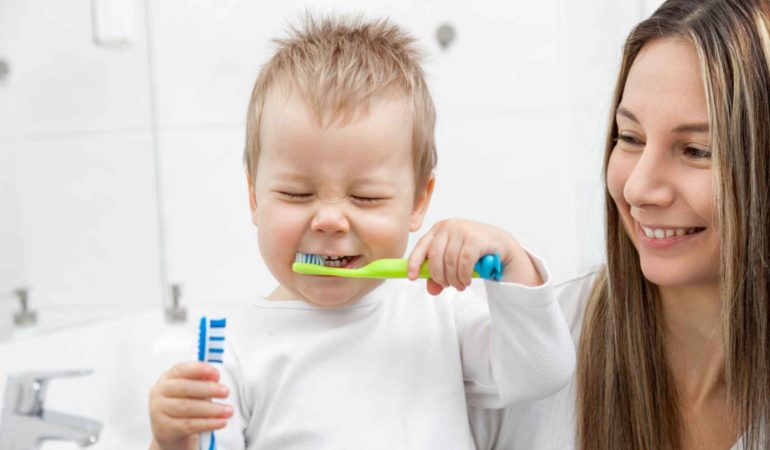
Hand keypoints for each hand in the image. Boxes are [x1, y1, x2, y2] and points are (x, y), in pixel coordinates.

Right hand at [149, 361, 232, 449]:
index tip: (216, 374)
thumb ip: (201, 381)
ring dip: (211, 409)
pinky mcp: (166, 429)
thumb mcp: (189, 390)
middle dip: (208, 389)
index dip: (199, 370)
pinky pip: (189, 425)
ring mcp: (160, 411)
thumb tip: (214, 377)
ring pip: (187, 407)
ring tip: (227, 410)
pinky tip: (220, 421)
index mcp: (167, 379)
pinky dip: (208, 423)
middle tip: (225, 392)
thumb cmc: (182, 405)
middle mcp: (160, 393)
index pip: (181, 369)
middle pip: (184, 388)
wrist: (168, 432)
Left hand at [407, 219, 542, 294]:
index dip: (414, 262)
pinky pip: (464, 262)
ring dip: (453, 279)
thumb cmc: (473, 251)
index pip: (421, 246)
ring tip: (459, 285)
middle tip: (447, 286)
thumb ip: (440, 276)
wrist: (499, 244)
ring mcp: (462, 230)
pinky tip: (466, 281)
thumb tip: (431, 290)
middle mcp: (448, 227)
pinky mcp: (475, 238)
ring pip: (449, 261)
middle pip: (435, 256)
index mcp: (438, 230)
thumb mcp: (452, 262)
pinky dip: (463, 276)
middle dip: (439, 276)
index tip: (412, 277)